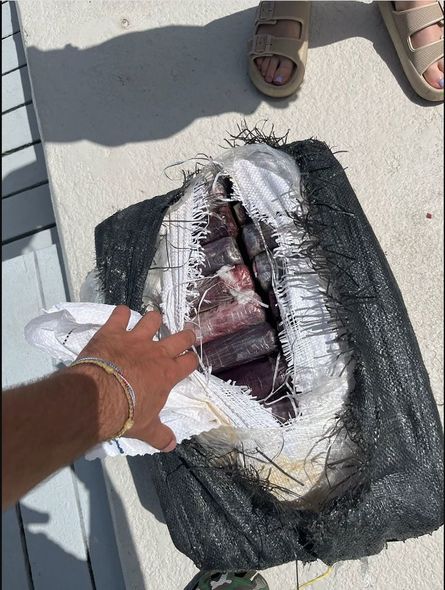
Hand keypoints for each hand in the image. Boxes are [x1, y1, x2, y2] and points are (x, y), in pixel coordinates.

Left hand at [76, 305, 197, 450]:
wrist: (98, 398)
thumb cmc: (127, 414)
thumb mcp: (146, 429)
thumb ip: (160, 435)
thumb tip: (171, 446)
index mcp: (168, 374)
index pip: (189, 362)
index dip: (190, 359)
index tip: (189, 359)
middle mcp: (156, 353)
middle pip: (180, 337)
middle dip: (185, 335)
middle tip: (185, 334)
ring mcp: (135, 339)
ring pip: (152, 320)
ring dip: (152, 320)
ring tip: (151, 322)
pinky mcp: (113, 332)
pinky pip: (120, 314)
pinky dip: (120, 313)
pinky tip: (120, 315)